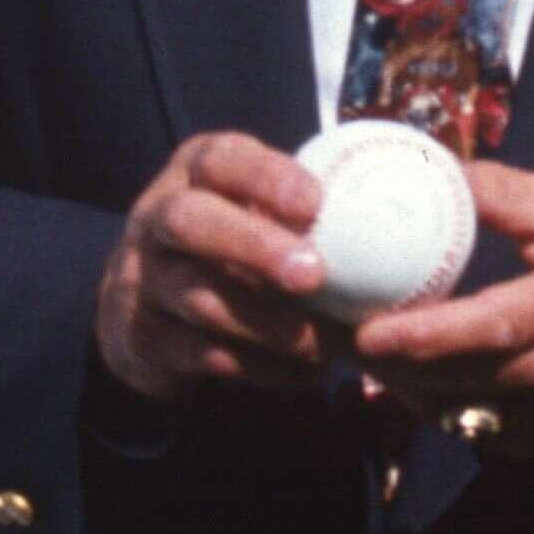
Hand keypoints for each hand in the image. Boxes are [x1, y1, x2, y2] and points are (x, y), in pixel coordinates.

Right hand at [94, 133, 346, 402]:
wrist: (141, 305)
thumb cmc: (228, 241)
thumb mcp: (250, 206)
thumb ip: (298, 208)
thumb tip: (392, 218)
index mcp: (193, 173)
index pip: (220, 160)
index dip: (267, 178)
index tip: (316, 203)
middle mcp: (157, 219)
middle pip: (190, 221)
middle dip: (254, 246)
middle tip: (313, 274)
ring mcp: (143, 279)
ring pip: (197, 298)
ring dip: (267, 324)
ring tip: (321, 344)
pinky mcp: (145, 336)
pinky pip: (200, 354)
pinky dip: (258, 367)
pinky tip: (302, 373)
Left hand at [348, 162, 533, 446]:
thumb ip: (501, 193)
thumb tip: (430, 172)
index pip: (492, 326)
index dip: (425, 335)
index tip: (368, 332)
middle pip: (465, 377)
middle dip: (394, 365)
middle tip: (335, 340)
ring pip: (465, 412)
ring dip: (409, 390)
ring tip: (365, 358)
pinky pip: (483, 432)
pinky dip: (442, 410)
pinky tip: (415, 382)